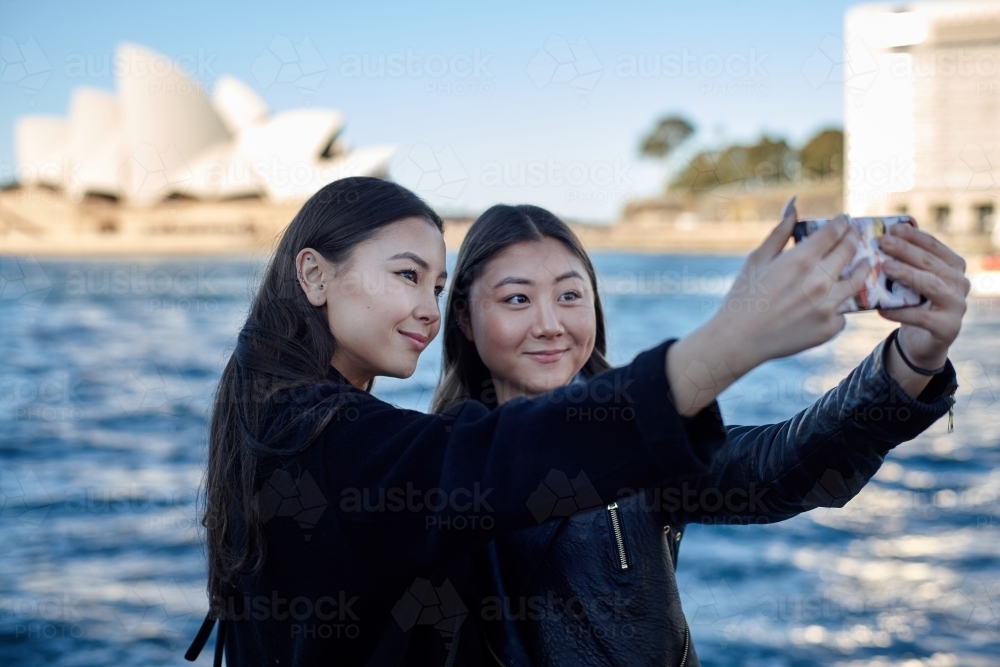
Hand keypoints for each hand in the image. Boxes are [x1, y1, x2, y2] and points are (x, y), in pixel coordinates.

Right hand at [666, 197, 868, 414]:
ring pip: (858, 280)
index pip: (835, 232)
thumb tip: (794, 205)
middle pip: (850, 251)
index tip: (844, 220)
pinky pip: (845, 310)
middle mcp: (819, 281)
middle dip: (854, 239)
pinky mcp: (829, 328)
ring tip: (863, 263)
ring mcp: (827, 306)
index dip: (843, 222)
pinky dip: (841, 304)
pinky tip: (835, 300)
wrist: (739, 339)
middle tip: (855, 236)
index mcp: (801, 260)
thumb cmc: (743, 296)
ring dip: (862, 267)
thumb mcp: (757, 259)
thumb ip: (780, 232)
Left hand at [876, 223, 968, 370]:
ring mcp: (956, 306)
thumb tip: (878, 239)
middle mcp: (960, 284)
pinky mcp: (947, 328)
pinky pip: (921, 317)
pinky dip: (899, 312)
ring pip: (932, 285)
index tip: (892, 228)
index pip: (934, 247)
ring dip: (907, 274)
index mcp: (953, 267)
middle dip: (906, 251)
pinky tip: (881, 309)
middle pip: (932, 264)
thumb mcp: (912, 280)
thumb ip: (905, 262)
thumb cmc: (914, 303)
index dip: (914, 236)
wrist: (922, 340)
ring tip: (885, 267)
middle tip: (883, 242)